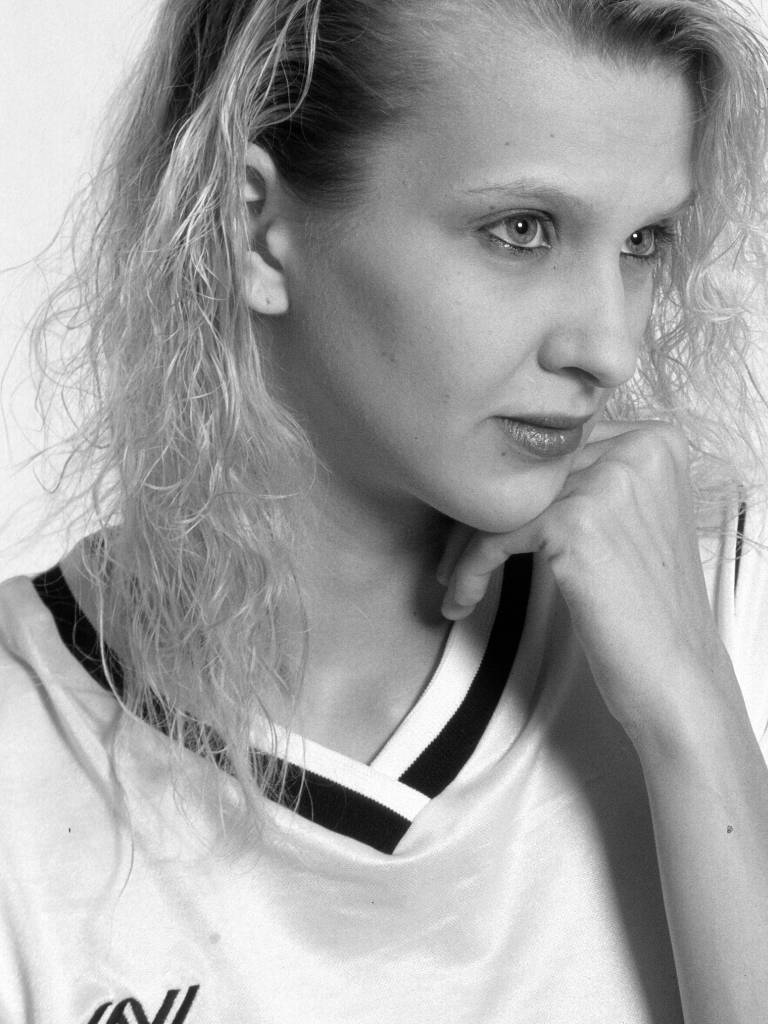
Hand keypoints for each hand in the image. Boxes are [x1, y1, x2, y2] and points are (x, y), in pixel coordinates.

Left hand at [438, 421, 736, 744]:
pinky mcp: (576, 522)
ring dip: (464, 547)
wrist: (676, 677)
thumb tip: (510, 468)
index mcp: (655, 440)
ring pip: (504, 503)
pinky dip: (469, 570)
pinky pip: (495, 536)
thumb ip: (590, 480)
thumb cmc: (647, 610)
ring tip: (455, 581)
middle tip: (452, 558)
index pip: (554, 452)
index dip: (511, 489)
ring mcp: (609, 482)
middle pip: (528, 474)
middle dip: (478, 517)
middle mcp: (636, 449)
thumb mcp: (630, 521)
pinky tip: (462, 600)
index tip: (478, 524)